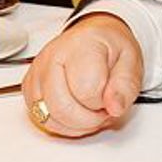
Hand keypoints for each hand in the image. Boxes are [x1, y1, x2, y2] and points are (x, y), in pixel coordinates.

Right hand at [21, 13, 143, 136]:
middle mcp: (53, 56)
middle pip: (61, 107)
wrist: (94, 37)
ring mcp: (38, 72)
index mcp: (81, 46)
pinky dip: (60, 124)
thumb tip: (114, 107)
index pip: (87, 91)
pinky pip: (41, 118)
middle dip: (88, 119)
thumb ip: (125, 87)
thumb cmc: (110, 48)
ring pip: (48, 117)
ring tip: (89, 109)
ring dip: (74, 124)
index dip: (103, 103)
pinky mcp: (30, 86)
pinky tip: (74, 112)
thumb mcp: (131, 63)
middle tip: (101, 109)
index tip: (110, 96)